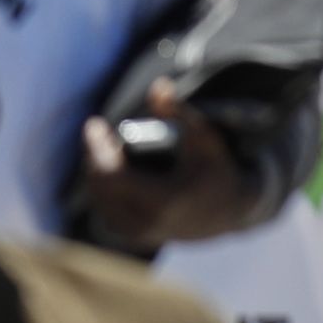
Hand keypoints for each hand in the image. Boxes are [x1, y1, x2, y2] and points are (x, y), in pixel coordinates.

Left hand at [74, 78, 267, 253]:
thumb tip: (159, 84)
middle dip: (95, 155)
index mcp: (164, 200)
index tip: (95, 124)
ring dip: (95, 171)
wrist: (228, 211)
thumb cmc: (214, 168)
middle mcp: (149, 223)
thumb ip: (179, 112)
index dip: (97, 149)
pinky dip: (100, 188)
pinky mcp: (136, 238)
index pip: (113, 177)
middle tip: (99, 131)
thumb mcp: (203, 137)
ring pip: (99, 200)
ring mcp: (141, 234)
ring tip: (104, 147)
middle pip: (101, 186)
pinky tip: (103, 168)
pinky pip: (104, 211)